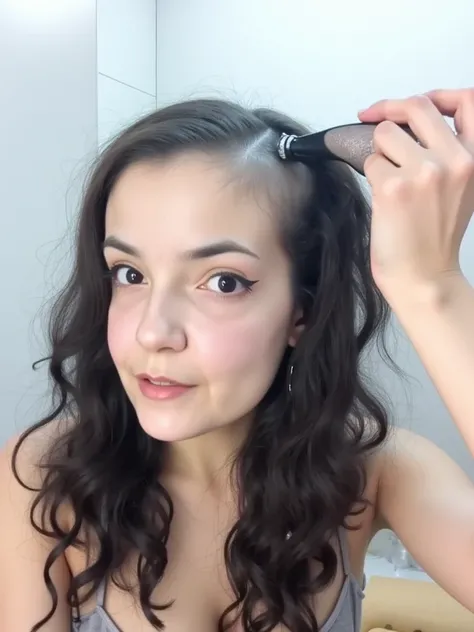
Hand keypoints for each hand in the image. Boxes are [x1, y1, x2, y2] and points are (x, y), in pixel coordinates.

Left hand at [358, 88, 473, 304]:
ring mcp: (424, 172)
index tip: (417, 102)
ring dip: (380, 152)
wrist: (424, 277)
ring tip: (389, 179)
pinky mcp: (393, 186)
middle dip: (390, 110)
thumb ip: (449, 151)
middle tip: (373, 117)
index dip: (438, 95)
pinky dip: (371, 176)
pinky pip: (370, 161)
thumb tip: (413, 119)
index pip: (467, 101)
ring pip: (386, 133)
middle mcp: (455, 160)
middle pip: (417, 107)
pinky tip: (384, 199)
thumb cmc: (435, 237)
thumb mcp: (462, 188)